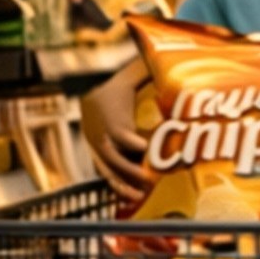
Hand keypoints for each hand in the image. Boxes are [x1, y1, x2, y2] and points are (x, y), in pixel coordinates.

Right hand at [81, 66, 154, 198]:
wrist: (91, 97)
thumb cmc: (117, 89)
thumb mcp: (129, 78)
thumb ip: (146, 71)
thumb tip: (168, 58)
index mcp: (109, 116)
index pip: (119, 131)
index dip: (130, 141)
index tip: (145, 147)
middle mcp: (100, 134)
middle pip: (112, 155)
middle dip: (129, 169)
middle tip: (148, 178)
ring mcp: (98, 148)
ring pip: (107, 169)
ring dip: (122, 184)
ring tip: (139, 196)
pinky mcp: (100, 158)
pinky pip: (106, 175)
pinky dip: (117, 188)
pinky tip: (130, 200)